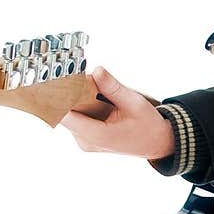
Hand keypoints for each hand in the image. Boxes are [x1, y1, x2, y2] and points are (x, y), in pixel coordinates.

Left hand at [60, 67, 175, 159]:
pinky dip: (81, 105)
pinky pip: (76, 118)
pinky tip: (94, 96)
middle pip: (65, 114)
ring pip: (70, 115)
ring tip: (91, 85)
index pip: (65, 116)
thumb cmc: (147, 125)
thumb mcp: (134, 103)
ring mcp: (85, 141)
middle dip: (69, 94)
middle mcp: (87, 141)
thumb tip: (97, 71)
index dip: (58, 97)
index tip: (59, 79)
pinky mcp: (87, 138)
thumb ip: (113, 88)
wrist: (156, 143)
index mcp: (97, 135)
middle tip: (78, 76)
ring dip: (76, 99)